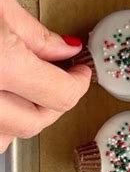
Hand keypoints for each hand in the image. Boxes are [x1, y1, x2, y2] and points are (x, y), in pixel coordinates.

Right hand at [0, 0, 90, 152]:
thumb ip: (32, 32)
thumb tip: (62, 50)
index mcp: (0, 65)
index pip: (60, 95)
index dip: (78, 84)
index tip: (80, 72)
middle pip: (34, 123)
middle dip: (52, 103)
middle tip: (57, 80)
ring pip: (5, 139)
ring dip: (19, 121)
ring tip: (21, 93)